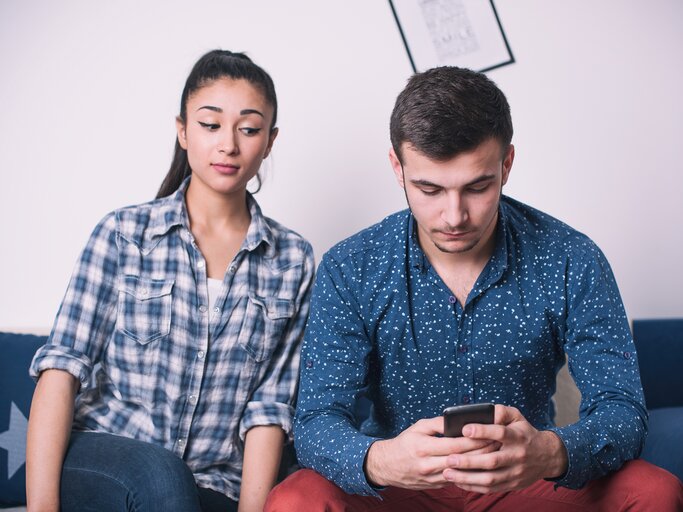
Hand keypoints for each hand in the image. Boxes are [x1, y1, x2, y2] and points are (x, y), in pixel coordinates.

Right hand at [364, 416, 499, 489]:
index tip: (490, 434)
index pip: (456, 444)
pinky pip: (456, 480)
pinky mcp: (436, 486)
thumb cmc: (404, 443)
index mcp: (424, 447)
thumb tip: (456, 420)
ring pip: (462, 473)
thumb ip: (437, 423)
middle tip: (498, 445)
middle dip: (483, 452)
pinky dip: (470, 473)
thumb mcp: (418, 428)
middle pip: (462, 460)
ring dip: (479, 465)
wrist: (387, 466)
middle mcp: (429, 465)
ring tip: (494, 456)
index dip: (476, 441)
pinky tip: (481, 467)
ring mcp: (432, 478)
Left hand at [443, 404, 567, 493]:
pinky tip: (459, 482)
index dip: (482, 431)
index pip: (500, 433)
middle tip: (449, 459)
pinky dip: (473, 487)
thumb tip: (486, 412)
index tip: (464, 429)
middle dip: (469, 461)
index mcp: (517, 436)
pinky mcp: (512, 484)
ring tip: (448, 473)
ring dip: (467, 478)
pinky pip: (491, 489)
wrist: (547, 456)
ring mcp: (515, 472)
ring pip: (490, 478)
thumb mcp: (517, 417)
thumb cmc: (524, 433)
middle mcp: (517, 456)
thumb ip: (501, 412)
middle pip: (492, 461)